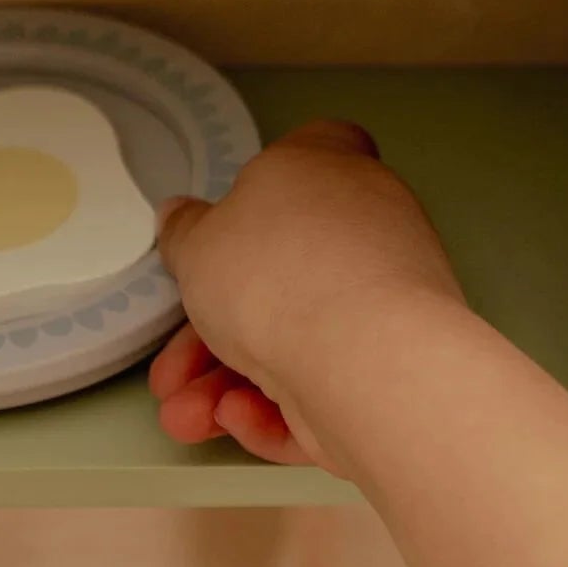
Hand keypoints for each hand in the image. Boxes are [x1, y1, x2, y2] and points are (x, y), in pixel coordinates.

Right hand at [149, 119, 464, 470]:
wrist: (364, 361)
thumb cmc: (284, 276)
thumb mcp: (198, 244)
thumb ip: (186, 231)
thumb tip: (181, 217)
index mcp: (326, 172)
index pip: (316, 148)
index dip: (269, 183)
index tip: (228, 223)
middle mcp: (368, 230)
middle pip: (281, 275)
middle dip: (214, 334)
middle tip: (174, 369)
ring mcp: (386, 303)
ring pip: (296, 342)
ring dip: (230, 383)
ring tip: (187, 417)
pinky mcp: (393, 369)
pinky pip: (324, 386)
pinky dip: (278, 409)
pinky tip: (241, 419)